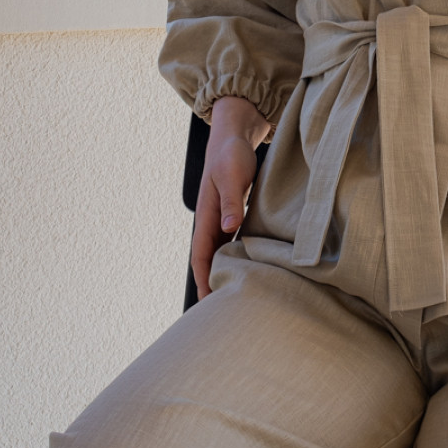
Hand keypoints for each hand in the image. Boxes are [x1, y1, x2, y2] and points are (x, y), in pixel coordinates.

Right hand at [192, 97, 267, 298]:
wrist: (233, 136)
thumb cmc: (231, 154)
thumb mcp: (232, 175)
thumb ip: (232, 201)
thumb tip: (228, 227)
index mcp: (207, 215)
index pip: (200, 254)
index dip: (203, 278)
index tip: (207, 301)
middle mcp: (212, 220)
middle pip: (208, 259)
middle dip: (210, 283)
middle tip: (219, 311)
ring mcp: (222, 218)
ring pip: (220, 252)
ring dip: (222, 272)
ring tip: (232, 296)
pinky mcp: (233, 214)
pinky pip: (232, 242)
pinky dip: (235, 257)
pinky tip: (246, 268)